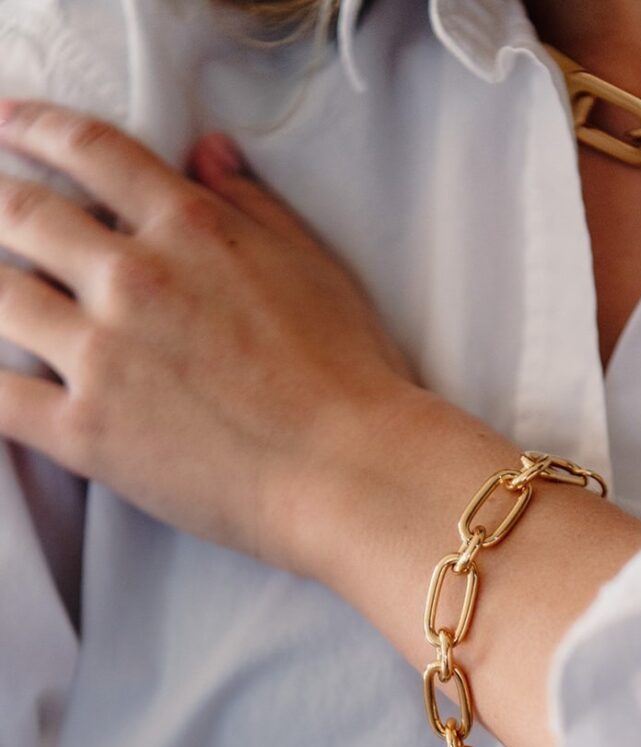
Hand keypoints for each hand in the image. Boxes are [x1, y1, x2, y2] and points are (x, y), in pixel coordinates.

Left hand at [0, 100, 414, 568]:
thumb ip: (255, 205)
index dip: (39, 127)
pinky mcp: (85, 431)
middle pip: (24, 215)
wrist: (346, 468)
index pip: (94, 154)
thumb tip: (208, 153)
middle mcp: (135, 279)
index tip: (12, 124)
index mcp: (193, 233)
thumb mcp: (317, 269)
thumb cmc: (348, 375)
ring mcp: (102, 355)